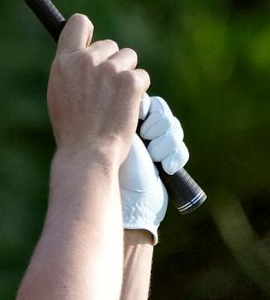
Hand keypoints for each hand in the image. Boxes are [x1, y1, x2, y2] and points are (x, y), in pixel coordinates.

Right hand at [47, 14, 149, 165]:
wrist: (87, 153)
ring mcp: (109, 69)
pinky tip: (124, 108)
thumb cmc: (72, 129)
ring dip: (125, 76)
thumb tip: (89, 55)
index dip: (88, 33)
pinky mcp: (131, 81)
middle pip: (109, 45)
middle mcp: (86, 60)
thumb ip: (72, 70)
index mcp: (64, 62)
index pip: (78, 24)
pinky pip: (141, 76)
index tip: (92, 44)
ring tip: (112, 102)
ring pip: (128, 58)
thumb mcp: (59, 93)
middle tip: (102, 93)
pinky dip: (137, 91)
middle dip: (111, 64)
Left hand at [120, 95, 188, 242]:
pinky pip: (180, 148)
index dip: (149, 111)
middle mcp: (138, 133)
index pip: (147, 103)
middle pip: (163, 114)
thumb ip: (126, 115)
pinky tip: (167, 168)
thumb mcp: (119, 137)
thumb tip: (137, 97)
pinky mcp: (166, 160)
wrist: (131, 202)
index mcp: (122, 124)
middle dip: (159, 128)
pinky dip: (176, 157)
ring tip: (156, 159)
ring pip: (173, 130)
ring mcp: (153, 146)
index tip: (140, 124)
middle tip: (148, 142)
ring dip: (167, 144)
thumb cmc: (118, 168)